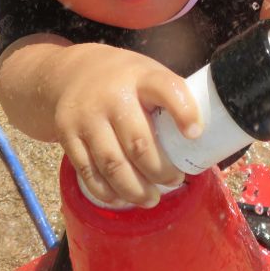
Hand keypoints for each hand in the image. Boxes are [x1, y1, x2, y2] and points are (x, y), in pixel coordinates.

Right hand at [53, 43, 200, 206]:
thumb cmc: (126, 80)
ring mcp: (87, 116)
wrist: (71, 72)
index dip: (183, 112)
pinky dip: (107, 191)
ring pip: (113, 164)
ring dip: (135, 189)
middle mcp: (112, 95)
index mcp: (142, 77)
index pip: (166, 89)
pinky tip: (122, 198)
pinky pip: (89, 171)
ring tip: (151, 198)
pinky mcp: (67, 135)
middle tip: (174, 180)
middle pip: (139, 142)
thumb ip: (170, 100)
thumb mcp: (149, 75)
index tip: (195, 134)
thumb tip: (202, 142)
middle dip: (160, 170)